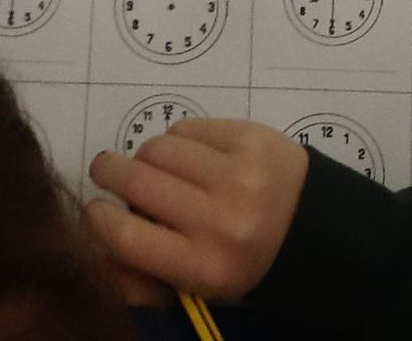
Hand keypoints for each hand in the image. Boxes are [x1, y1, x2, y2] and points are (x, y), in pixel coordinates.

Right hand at [86, 119, 308, 303]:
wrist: (316, 227)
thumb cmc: (248, 259)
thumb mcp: (200, 285)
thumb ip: (144, 273)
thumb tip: (95, 247)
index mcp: (205, 267)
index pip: (127, 237)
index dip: (99, 218)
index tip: (95, 208)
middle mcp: (221, 220)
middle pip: (138, 183)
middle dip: (110, 172)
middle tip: (104, 169)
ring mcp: (238, 173)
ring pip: (160, 148)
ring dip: (147, 155)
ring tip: (156, 164)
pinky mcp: (251, 137)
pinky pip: (189, 127)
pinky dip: (180, 138)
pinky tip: (190, 152)